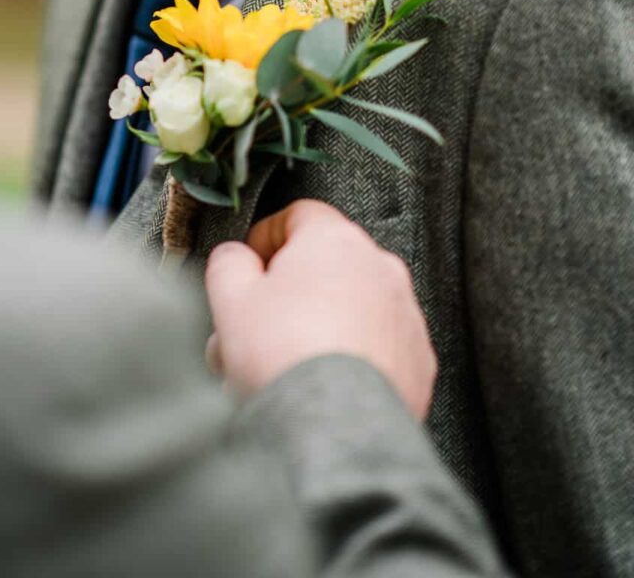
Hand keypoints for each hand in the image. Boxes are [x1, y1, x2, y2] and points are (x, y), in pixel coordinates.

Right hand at [204, 199, 435, 418]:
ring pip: (355, 304)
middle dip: (292, 289)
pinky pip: (379, 344)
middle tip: (259, 325)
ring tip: (287, 364)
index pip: (299, 215)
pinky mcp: (419, 359)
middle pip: (328, 263)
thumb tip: (238, 258)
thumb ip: (229, 261)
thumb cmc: (283, 357)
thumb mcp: (231, 299)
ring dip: (324, 322)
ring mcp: (406, 314)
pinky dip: (354, 354)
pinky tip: (324, 383)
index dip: (267, 238)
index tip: (250, 266)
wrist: (336, 432)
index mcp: (334, 240)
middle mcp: (380, 267)